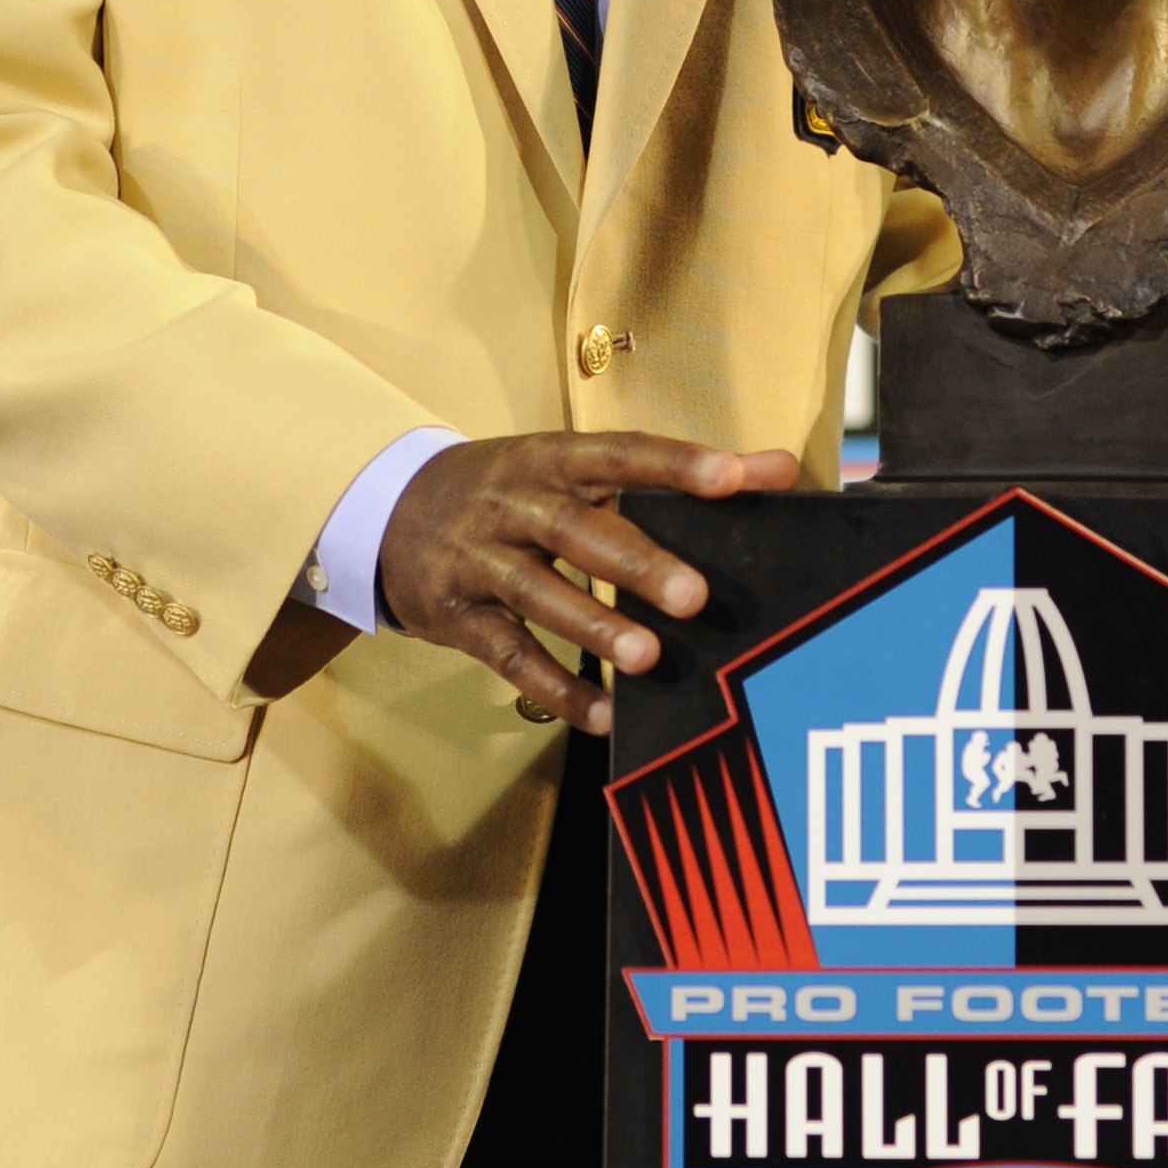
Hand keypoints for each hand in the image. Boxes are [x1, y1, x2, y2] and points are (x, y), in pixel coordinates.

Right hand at [379, 433, 799, 734]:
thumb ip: (673, 475)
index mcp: (551, 458)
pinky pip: (509, 655)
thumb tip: (781, 469)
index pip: (619, 454)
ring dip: (595, 627)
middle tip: (696, 597)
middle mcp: (512, 502)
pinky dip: (556, 687)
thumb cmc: (511, 490)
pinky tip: (604, 714)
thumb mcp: (573, 468)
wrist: (387, 509)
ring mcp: (479, 559)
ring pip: (538, 594)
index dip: (674, 464)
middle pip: (576, 529)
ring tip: (649, 658)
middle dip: (637, 562)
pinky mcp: (457, 614)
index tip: (732, 477)